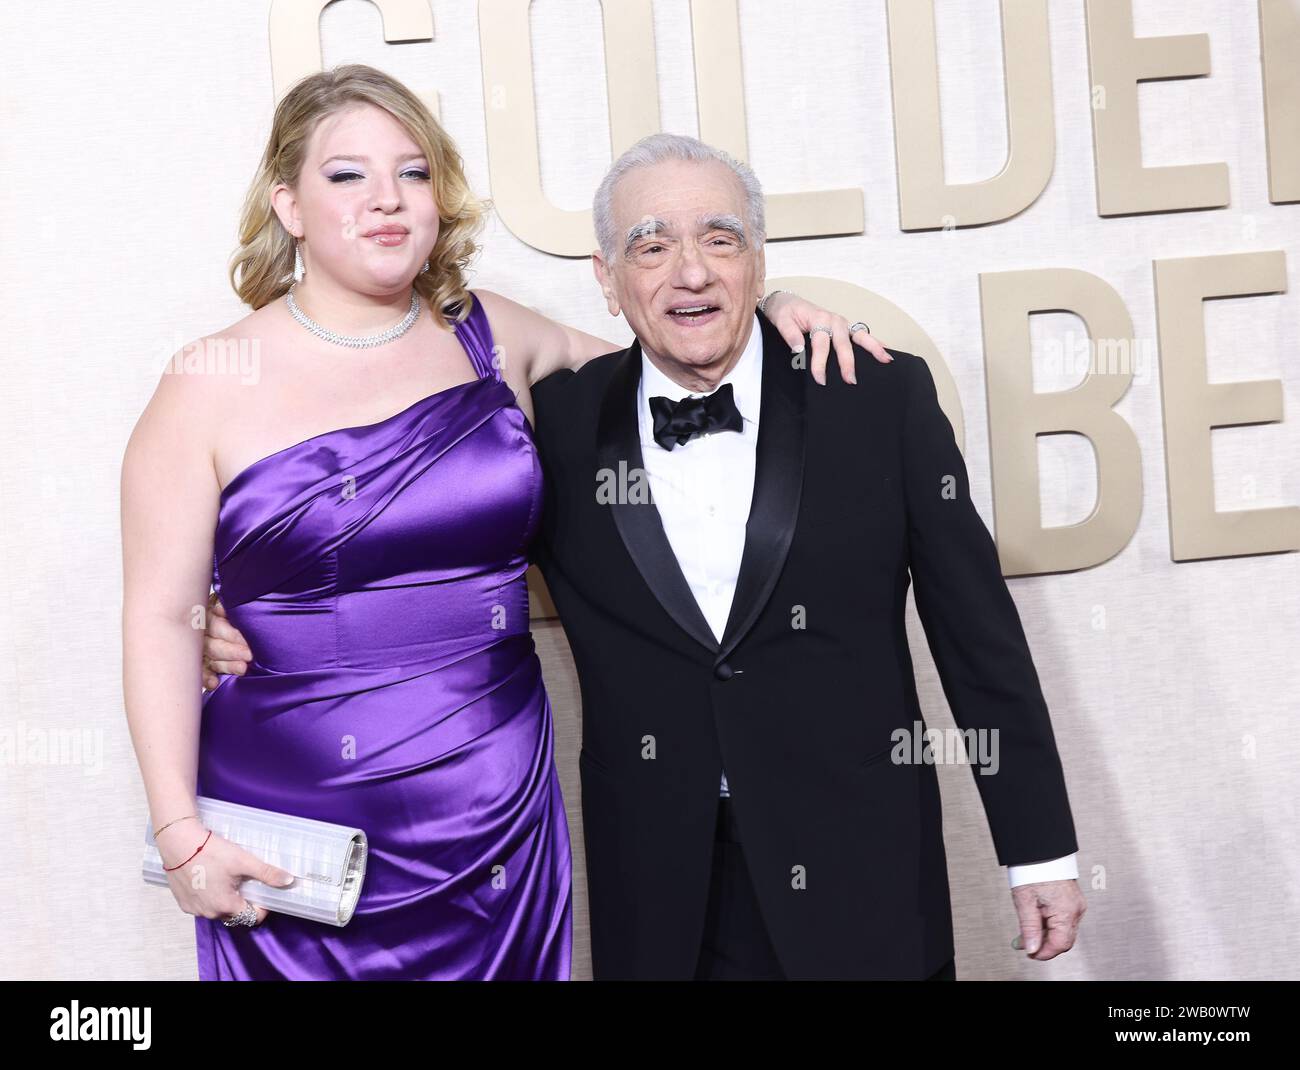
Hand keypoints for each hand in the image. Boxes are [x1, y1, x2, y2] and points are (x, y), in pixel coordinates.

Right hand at [156, 818, 293, 927]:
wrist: (178, 843)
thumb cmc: (210, 852)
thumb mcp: (243, 861)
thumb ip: (267, 873)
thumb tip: (288, 881)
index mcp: (226, 906)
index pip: (252, 917)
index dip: (261, 906)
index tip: (262, 891)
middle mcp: (209, 913)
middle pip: (235, 915)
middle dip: (244, 902)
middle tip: (245, 882)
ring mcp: (194, 909)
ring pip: (218, 910)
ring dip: (226, 900)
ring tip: (228, 878)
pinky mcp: (183, 902)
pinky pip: (202, 905)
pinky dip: (209, 897)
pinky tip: (211, 879)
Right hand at [202, 592, 252, 689]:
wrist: (204, 615)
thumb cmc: (222, 608)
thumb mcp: (220, 603)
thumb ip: (222, 606)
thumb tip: (222, 609)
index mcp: (205, 617)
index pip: (217, 628)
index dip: (232, 635)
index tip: (246, 642)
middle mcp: (200, 636)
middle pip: (214, 646)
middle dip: (232, 651)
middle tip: (249, 655)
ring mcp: (199, 651)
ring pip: (211, 660)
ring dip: (226, 666)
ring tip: (242, 668)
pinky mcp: (199, 664)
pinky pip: (202, 672)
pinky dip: (206, 678)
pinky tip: (213, 684)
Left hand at [761, 291, 892, 383]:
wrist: (786, 302)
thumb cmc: (785, 311)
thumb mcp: (782, 321)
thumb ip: (790, 335)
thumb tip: (799, 350)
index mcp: (819, 319)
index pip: (821, 345)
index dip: (820, 364)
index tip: (820, 380)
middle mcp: (834, 320)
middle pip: (844, 344)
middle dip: (848, 363)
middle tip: (851, 380)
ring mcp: (841, 324)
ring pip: (860, 336)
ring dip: (874, 348)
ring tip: (886, 360)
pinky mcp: (844, 328)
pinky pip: (861, 335)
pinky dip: (874, 342)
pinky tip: (885, 351)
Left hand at [1010, 878, 1085, 960]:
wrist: (1041, 850)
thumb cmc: (1033, 870)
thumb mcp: (1024, 901)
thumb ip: (1029, 928)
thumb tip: (1031, 949)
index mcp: (1066, 911)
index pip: (1060, 944)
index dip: (1044, 953)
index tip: (1029, 953)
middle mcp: (1076, 910)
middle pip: (1063, 940)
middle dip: (1044, 945)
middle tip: (1024, 943)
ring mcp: (1076, 905)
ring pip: (1064, 930)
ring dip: (1046, 934)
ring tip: (1026, 930)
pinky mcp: (1073, 901)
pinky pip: (1065, 920)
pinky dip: (1051, 924)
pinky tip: (1037, 920)